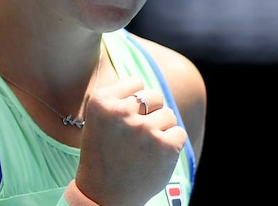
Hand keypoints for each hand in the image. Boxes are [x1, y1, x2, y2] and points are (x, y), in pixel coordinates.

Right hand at [74, 76, 186, 204]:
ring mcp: (144, 129)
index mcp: (101, 102)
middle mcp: (121, 112)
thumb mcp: (98, 120)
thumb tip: (149, 88)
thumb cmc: (103, 155)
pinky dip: (171, 145)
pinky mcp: (165, 146)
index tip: (125, 119)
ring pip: (169, 115)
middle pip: (154, 96)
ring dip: (161, 129)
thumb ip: (119, 99)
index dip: (134, 101)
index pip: (135, 82)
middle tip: (137, 135)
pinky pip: (179, 133)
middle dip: (151, 112)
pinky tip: (154, 157)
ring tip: (144, 148)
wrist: (103, 196)